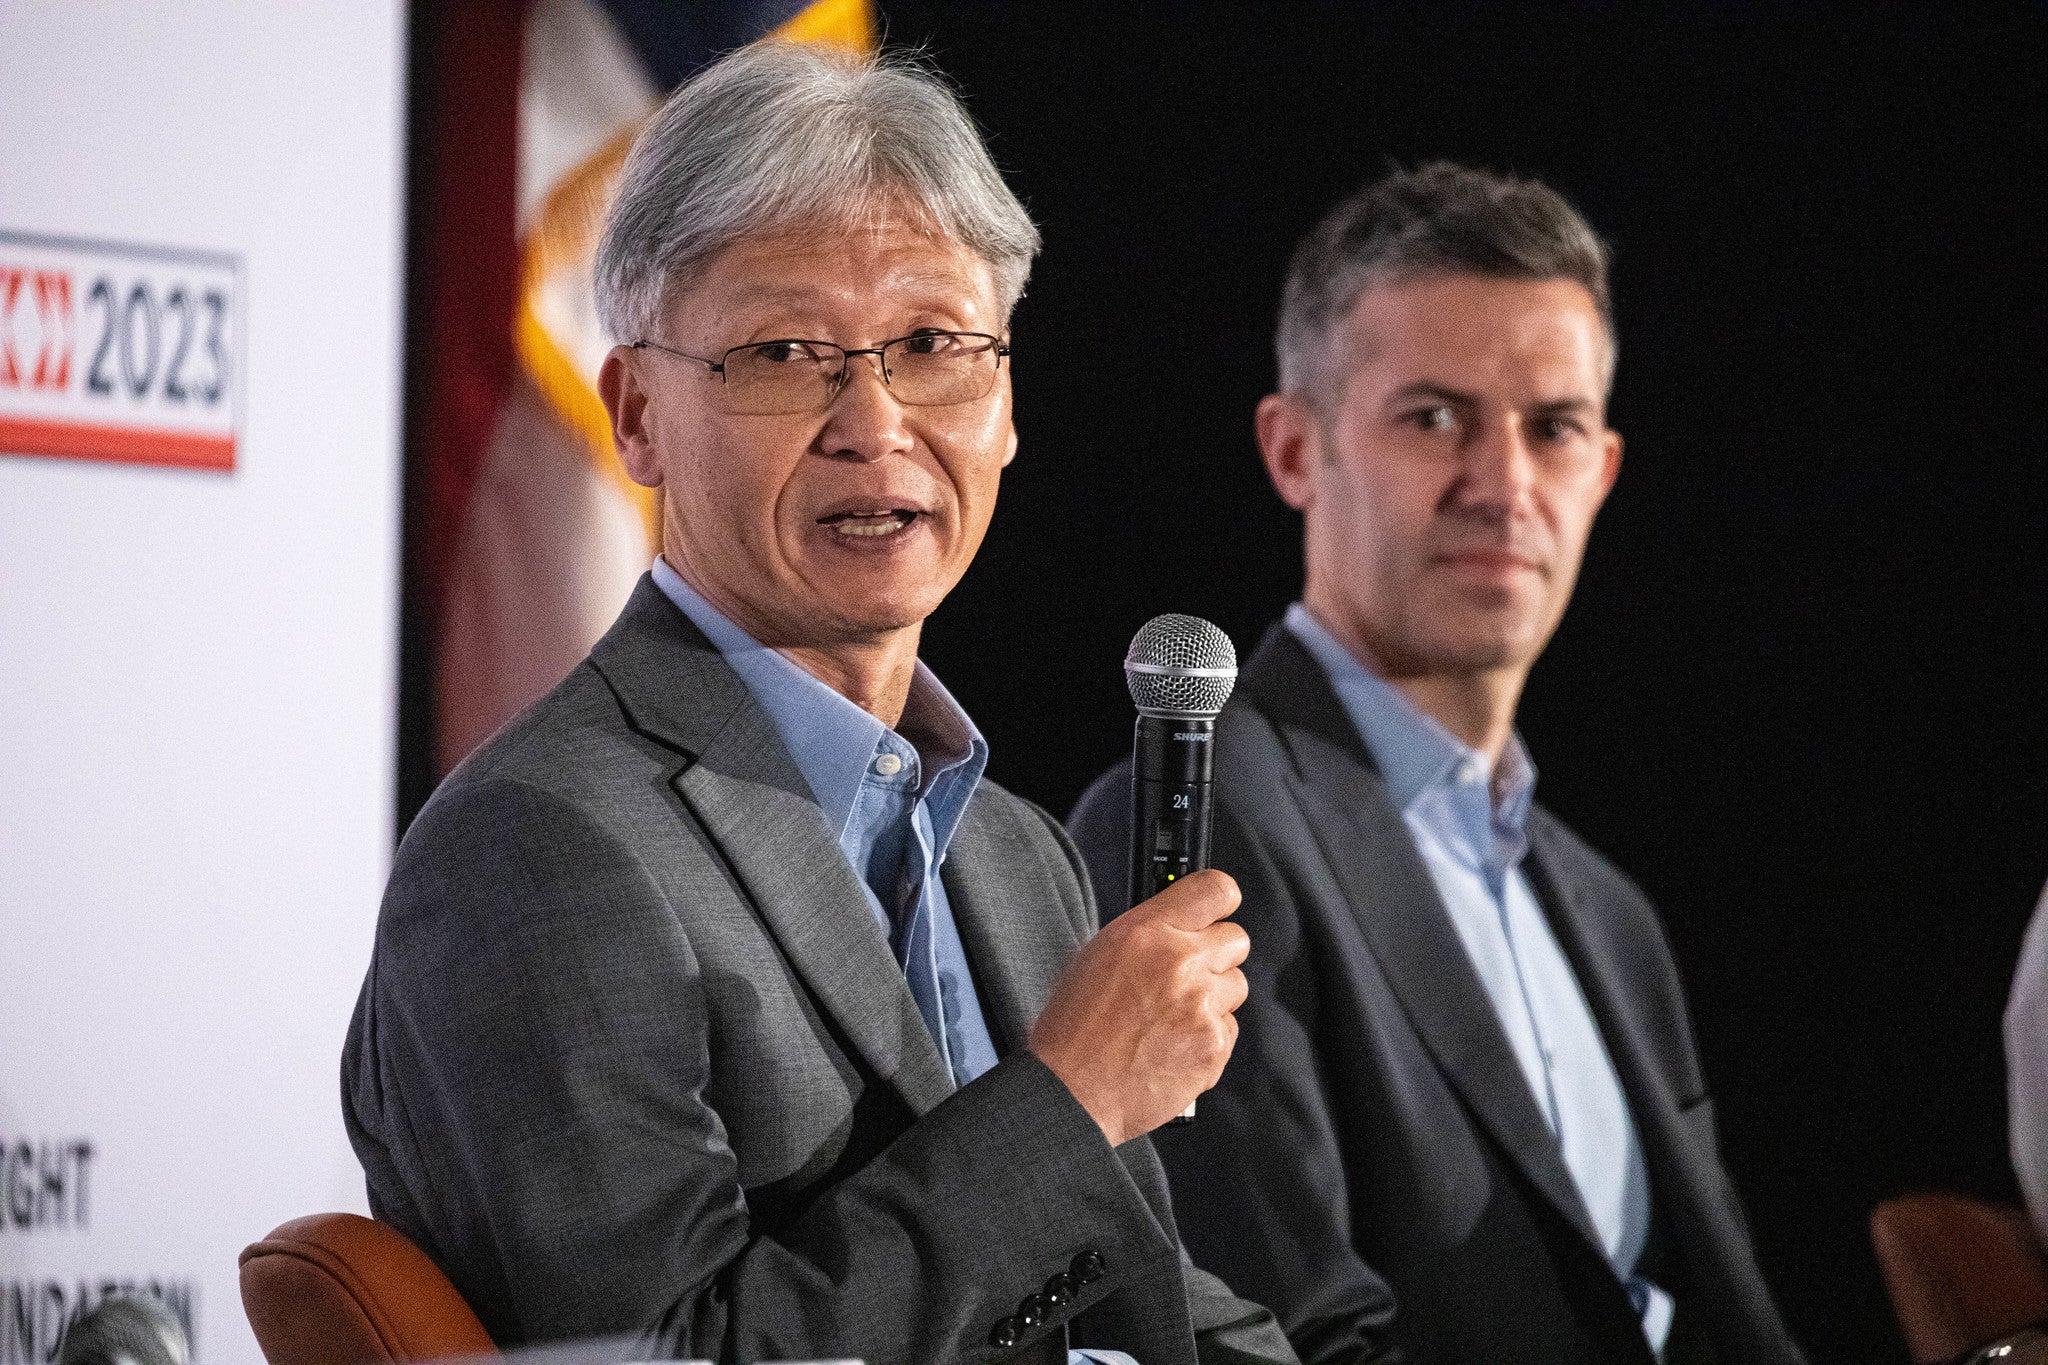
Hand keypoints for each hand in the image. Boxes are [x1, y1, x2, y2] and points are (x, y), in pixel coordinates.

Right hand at [1029, 869, 1249, 1145]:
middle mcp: (1180, 962)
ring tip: (1172, 1018)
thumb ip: (1148, 934)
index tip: (1215, 914)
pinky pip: (1229, 1028)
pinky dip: (1208, 1036)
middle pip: (1237, 938)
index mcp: (1146, 932)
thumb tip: (1179, 925)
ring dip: (1213, 998)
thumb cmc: (1074, 1030)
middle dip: (1216, 955)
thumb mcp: (1097, 956)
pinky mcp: (1214, 1045)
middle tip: (1188, 976)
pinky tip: (1174, 1045)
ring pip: (1236, 985)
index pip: (1217, 889)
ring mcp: (1201, 1005)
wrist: (1071, 1093)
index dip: (1219, 902)